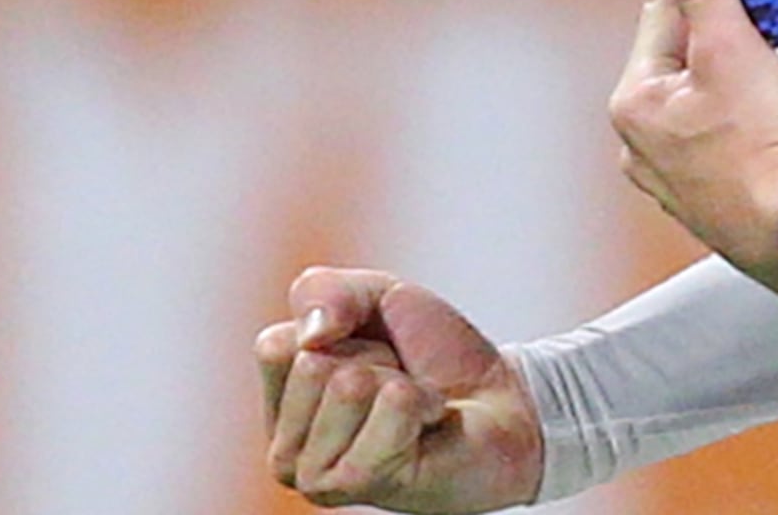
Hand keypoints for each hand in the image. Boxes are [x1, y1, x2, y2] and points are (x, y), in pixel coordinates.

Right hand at [254, 267, 542, 510]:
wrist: (503, 401)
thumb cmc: (431, 356)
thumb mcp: (374, 294)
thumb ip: (324, 290)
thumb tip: (312, 334)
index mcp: (281, 405)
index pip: (274, 347)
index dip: (336, 328)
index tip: (368, 350)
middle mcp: (287, 451)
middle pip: (312, 364)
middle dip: (371, 356)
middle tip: (399, 382)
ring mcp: (318, 477)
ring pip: (347, 384)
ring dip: (399, 382)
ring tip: (414, 407)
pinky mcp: (360, 488)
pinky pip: (391, 406)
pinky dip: (423, 402)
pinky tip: (428, 426)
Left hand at [608, 0, 777, 294]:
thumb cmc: (763, 156)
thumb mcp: (731, 52)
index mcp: (635, 104)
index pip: (658, 13)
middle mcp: (645, 146)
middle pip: (680, 57)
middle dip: (709, 24)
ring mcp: (681, 176)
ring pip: (704, 98)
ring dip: (730, 72)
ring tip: (765, 50)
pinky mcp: (720, 197)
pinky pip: (728, 134)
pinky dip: (746, 115)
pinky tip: (775, 111)